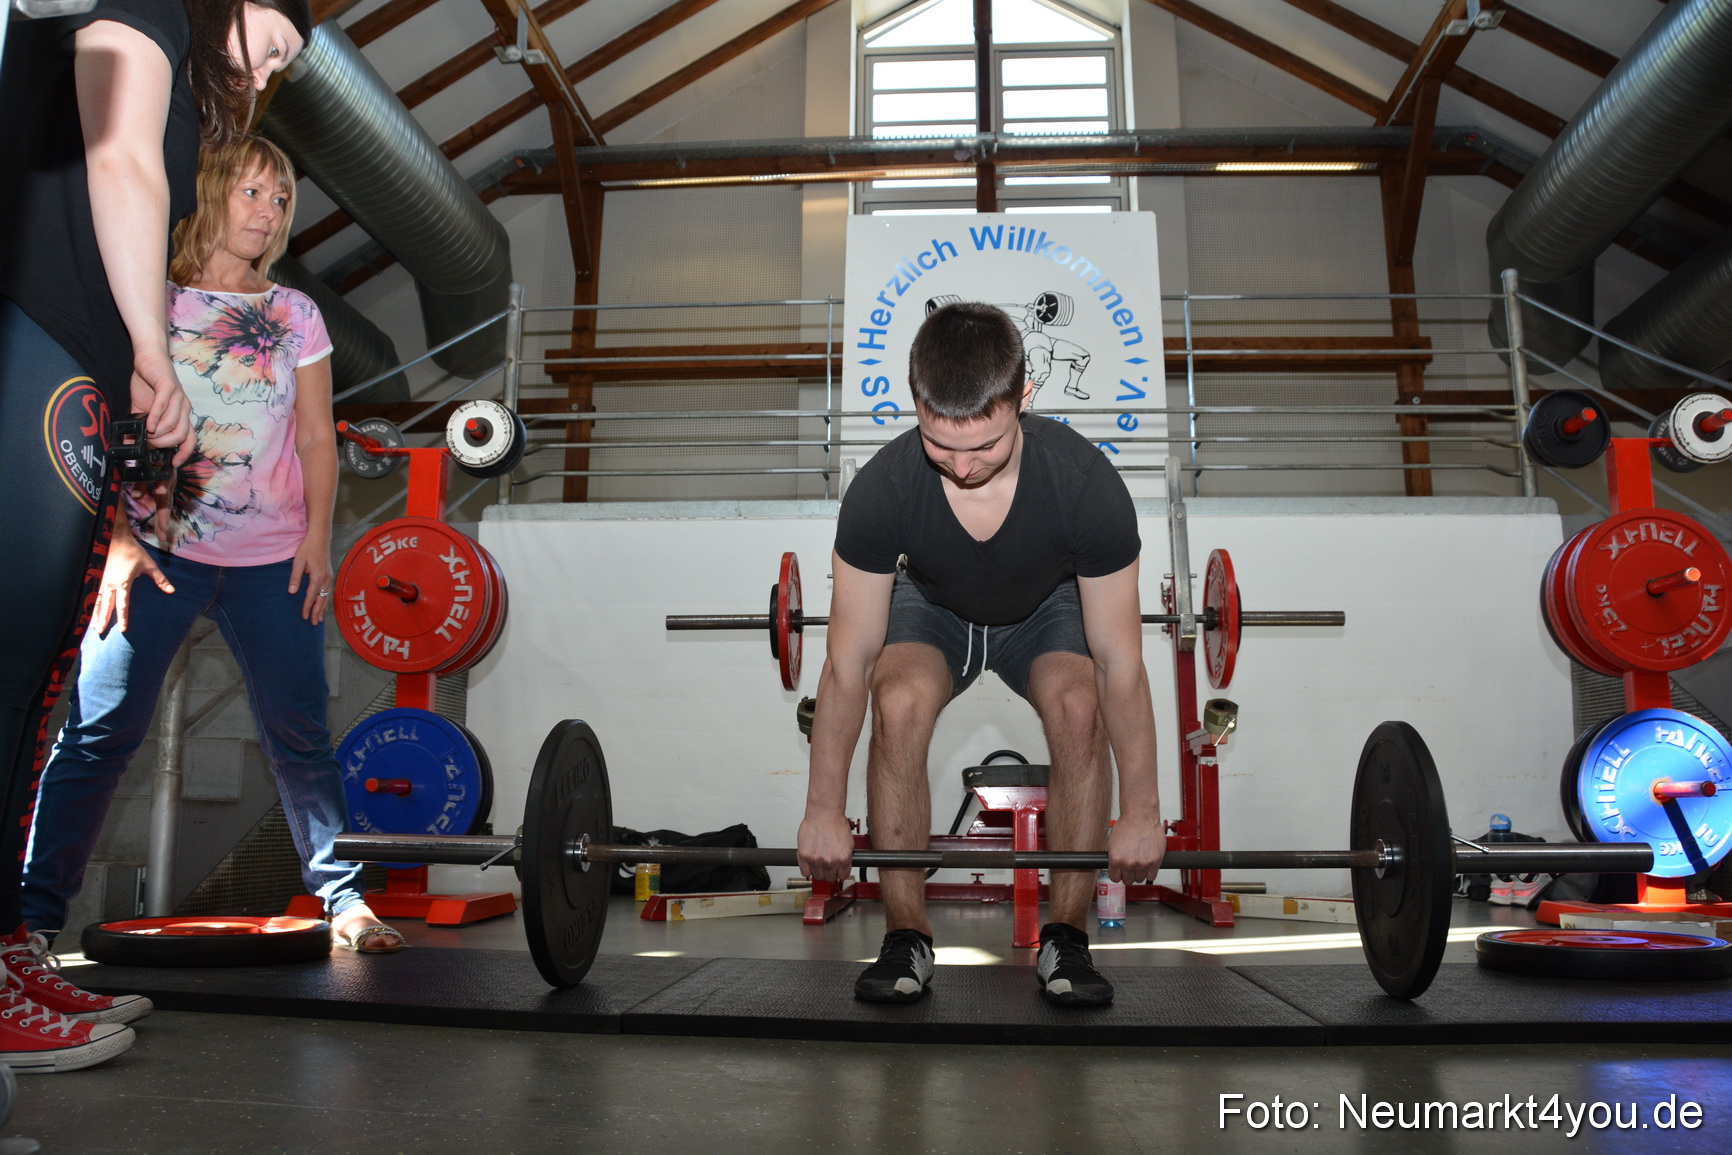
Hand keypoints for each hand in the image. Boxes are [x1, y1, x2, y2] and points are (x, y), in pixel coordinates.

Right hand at [91, 521, 172, 635]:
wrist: (115, 538)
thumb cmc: (133, 552)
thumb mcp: (149, 565)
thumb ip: (160, 579)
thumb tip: (171, 591)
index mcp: (123, 583)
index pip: (123, 605)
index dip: (123, 618)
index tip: (123, 630)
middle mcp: (110, 584)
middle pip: (105, 606)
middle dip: (102, 619)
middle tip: (99, 632)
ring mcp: (101, 580)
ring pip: (96, 601)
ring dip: (94, 614)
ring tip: (93, 626)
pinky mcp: (97, 577)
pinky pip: (93, 594)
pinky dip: (91, 604)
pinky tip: (89, 611)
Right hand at [128, 349, 193, 466]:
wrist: (148, 358)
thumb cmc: (147, 384)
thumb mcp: (142, 410)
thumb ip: (139, 425)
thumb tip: (128, 444)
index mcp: (182, 415)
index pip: (190, 439)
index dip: (184, 453)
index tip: (172, 464)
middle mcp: (184, 408)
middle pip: (182, 435)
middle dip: (164, 444)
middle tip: (149, 444)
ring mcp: (179, 397)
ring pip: (174, 423)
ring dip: (159, 433)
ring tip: (146, 434)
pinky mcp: (168, 386)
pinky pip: (165, 405)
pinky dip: (156, 417)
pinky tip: (148, 425)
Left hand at [289, 536, 333, 623]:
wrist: (320, 538)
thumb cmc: (307, 548)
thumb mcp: (298, 562)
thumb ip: (295, 577)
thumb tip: (292, 592)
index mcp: (318, 577)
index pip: (311, 596)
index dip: (307, 607)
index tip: (304, 617)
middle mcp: (326, 579)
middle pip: (321, 599)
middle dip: (317, 612)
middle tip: (313, 623)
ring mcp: (329, 577)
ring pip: (326, 597)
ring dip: (322, 608)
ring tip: (319, 619)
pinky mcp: (329, 575)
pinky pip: (328, 592)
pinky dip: (325, 601)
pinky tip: (323, 605)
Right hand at [797, 811, 855, 882]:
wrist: (824, 813)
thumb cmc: (835, 823)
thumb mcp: (848, 843)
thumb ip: (844, 857)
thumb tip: (842, 867)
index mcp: (843, 858)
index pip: (842, 876)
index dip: (839, 873)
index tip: (837, 871)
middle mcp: (830, 860)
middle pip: (829, 878)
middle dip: (829, 872)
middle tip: (827, 865)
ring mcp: (816, 859)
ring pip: (817, 876)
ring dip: (818, 871)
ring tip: (818, 861)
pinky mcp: (804, 856)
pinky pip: (805, 872)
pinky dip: (807, 869)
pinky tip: (810, 863)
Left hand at [1107, 812, 1165, 883]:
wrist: (1140, 816)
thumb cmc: (1127, 825)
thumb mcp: (1112, 842)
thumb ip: (1114, 857)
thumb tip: (1115, 867)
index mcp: (1116, 860)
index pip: (1115, 878)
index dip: (1118, 874)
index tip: (1120, 872)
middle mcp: (1129, 863)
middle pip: (1128, 881)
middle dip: (1128, 874)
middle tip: (1131, 866)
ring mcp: (1143, 864)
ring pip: (1140, 879)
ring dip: (1139, 873)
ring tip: (1140, 862)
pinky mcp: (1155, 861)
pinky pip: (1152, 876)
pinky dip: (1150, 872)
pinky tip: (1148, 864)